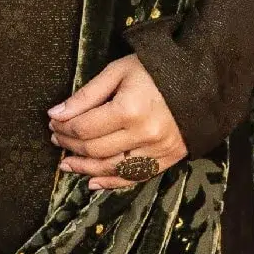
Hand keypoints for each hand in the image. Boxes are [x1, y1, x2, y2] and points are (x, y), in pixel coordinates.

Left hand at [47, 54, 187, 189]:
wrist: (200, 79)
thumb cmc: (155, 70)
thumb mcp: (117, 71)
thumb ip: (86, 95)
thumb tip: (56, 114)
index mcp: (129, 110)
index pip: (84, 128)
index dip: (64, 128)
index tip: (53, 123)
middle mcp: (144, 135)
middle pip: (95, 149)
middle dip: (70, 146)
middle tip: (57, 140)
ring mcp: (158, 150)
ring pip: (112, 169)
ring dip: (85, 169)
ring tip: (67, 164)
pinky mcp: (169, 159)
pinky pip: (135, 177)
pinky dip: (112, 183)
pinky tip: (93, 182)